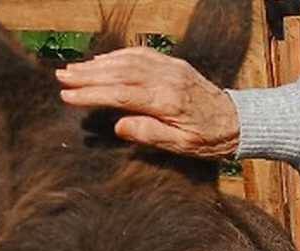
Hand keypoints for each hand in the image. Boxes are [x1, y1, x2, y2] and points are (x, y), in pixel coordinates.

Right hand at [56, 47, 239, 158]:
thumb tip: (118, 126)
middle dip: (88, 75)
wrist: (238, 122)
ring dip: (99, 64)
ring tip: (73, 70)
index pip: (121, 95)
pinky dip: (119, 56)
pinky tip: (103, 61)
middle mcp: (168, 80)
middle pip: (120, 73)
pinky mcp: (175, 64)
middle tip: (61, 78)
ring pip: (128, 61)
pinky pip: (142, 55)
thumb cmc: (209, 139)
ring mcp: (172, 69)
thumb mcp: (182, 146)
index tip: (68, 97)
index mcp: (167, 102)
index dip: (92, 94)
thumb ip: (150, 135)